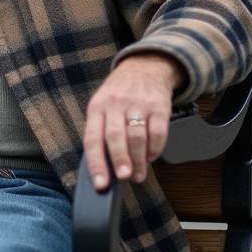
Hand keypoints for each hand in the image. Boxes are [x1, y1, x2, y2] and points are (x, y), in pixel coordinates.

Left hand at [83, 53, 183, 190]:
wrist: (145, 67)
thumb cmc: (119, 93)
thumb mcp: (102, 106)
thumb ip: (101, 133)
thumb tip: (103, 169)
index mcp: (97, 107)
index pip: (92, 138)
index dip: (96, 163)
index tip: (101, 184)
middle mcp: (115, 104)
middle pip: (115, 137)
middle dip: (120, 160)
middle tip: (124, 177)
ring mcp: (138, 104)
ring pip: (137, 137)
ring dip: (139, 160)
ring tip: (138, 174)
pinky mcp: (159, 106)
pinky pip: (158, 133)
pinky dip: (155, 150)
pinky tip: (151, 157)